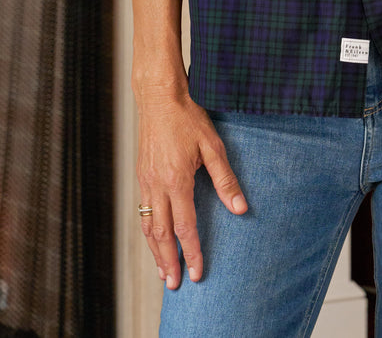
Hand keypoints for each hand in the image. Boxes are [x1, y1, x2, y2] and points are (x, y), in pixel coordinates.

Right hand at [136, 89, 247, 289]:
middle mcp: (158, 185)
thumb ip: (225, 178)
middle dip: (169, 261)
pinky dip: (148, 231)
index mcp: (177, 180)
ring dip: (155, 251)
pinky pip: (143, 211)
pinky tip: (154, 238)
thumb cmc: (188, 117)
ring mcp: (146, 181)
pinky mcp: (142, 175)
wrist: (159, 97)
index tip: (198, 273)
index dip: (192, 253)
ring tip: (163, 271)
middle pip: (162, 234)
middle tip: (176, 284)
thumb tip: (240, 207)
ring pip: (149, 226)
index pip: (185, 227)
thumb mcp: (213, 145)